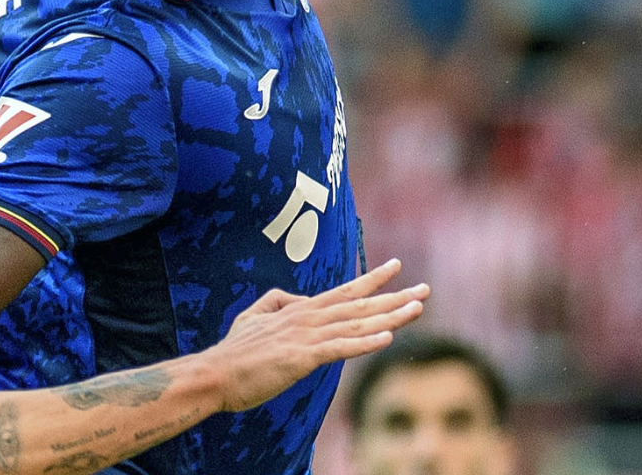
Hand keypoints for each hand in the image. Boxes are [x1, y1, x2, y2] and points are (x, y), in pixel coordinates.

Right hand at [206, 258, 427, 412]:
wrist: (216, 373)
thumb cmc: (235, 351)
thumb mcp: (254, 317)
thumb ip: (277, 302)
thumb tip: (300, 298)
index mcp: (298, 309)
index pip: (343, 291)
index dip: (372, 279)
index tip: (397, 267)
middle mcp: (306, 318)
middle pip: (359, 305)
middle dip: (395, 296)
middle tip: (425, 289)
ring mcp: (305, 337)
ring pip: (356, 325)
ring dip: (390, 317)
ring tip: (418, 309)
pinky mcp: (301, 358)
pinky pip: (339, 348)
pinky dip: (365, 343)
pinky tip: (387, 337)